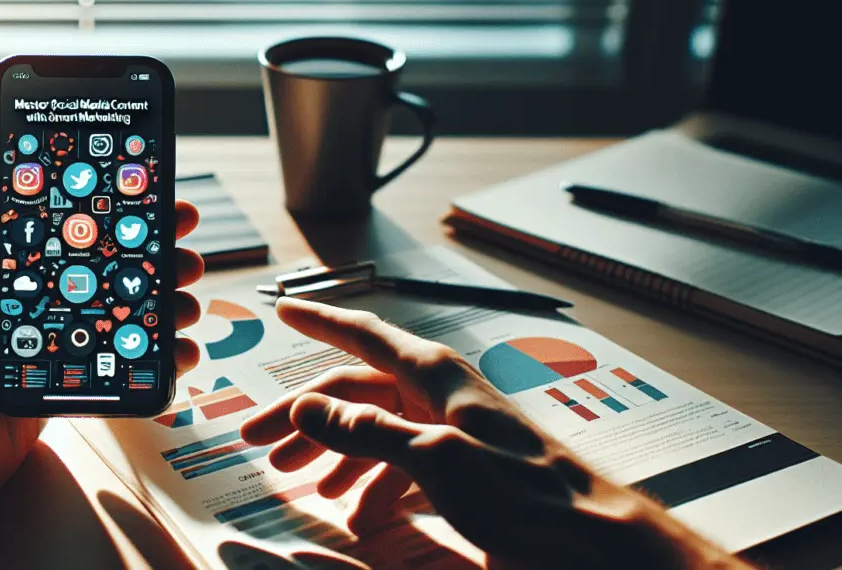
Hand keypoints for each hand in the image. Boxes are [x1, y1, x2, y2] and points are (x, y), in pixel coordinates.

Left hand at [0, 171, 206, 541]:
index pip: (60, 231)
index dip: (107, 215)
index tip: (151, 199)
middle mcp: (23, 308)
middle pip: (101, 272)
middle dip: (150, 262)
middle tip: (188, 256)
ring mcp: (45, 351)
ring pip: (116, 318)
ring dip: (159, 310)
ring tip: (190, 306)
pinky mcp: (59, 391)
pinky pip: (114, 368)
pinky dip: (151, 361)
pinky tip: (180, 356)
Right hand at [239, 299, 746, 569]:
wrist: (591, 538)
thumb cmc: (525, 493)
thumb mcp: (436, 457)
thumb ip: (367, 431)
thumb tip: (306, 407)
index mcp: (433, 374)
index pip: (363, 334)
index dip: (319, 320)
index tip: (283, 309)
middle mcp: (437, 393)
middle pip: (354, 390)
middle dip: (303, 415)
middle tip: (257, 441)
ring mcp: (449, 429)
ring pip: (372, 429)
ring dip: (330, 452)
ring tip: (294, 481)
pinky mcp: (461, 467)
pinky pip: (398, 463)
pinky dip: (368, 482)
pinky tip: (352, 508)